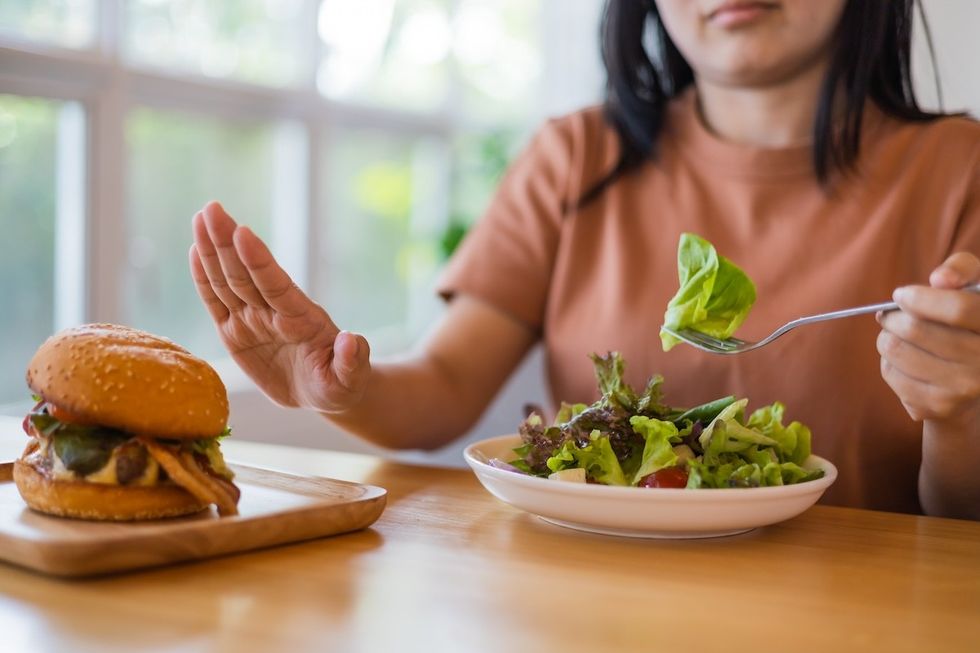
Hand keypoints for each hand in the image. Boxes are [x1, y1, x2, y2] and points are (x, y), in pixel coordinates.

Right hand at [189, 201, 370, 411]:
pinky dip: (204, 278)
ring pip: (228, 281)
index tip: (244, 232)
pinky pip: (217, 302)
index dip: (259, 261)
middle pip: (246, 274)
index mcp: (301, 320)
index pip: (277, 286)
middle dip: (227, 243)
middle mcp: (274, 312)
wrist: (325, 390)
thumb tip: (352, 341)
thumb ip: (352, 361)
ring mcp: (254, 319)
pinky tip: (195, 251)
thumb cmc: (340, 384)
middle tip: (212, 209)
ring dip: (213, 250)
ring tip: (202, 218)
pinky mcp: (236, 331)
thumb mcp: (350, 379)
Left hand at [877, 252, 979, 423]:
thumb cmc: (967, 323)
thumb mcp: (975, 288)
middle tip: (891, 315)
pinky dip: (888, 361)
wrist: (972, 383)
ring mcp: (963, 389)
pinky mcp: (937, 408)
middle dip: (894, 317)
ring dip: (887, 337)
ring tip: (898, 337)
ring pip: (895, 349)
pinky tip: (906, 361)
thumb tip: (940, 279)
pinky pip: (890, 373)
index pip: (959, 308)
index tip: (901, 294)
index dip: (921, 298)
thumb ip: (962, 270)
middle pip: (917, 330)